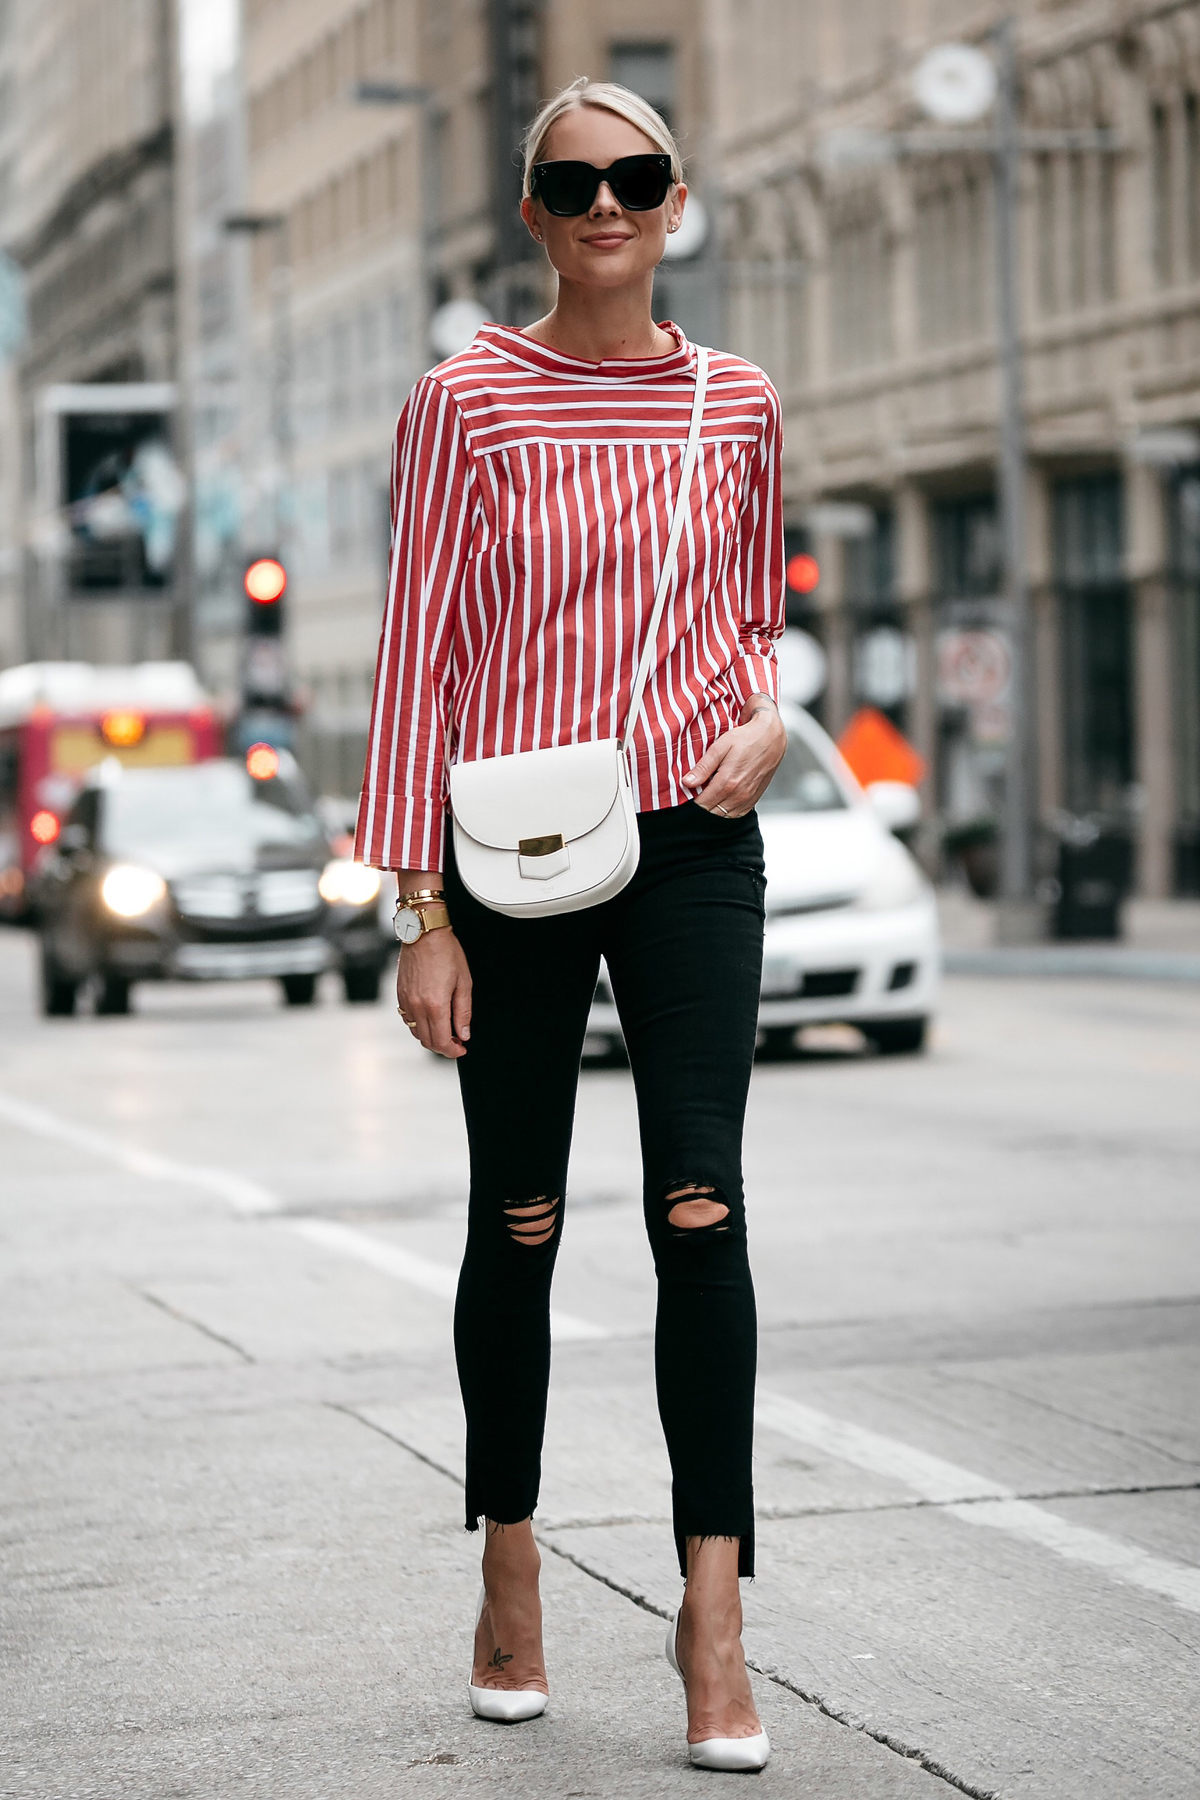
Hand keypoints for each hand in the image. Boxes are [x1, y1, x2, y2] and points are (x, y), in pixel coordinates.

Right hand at [396, 928, 472, 1057]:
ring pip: (416, 1032)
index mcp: (435, 1005)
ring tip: (445, 1029)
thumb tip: (463, 1034)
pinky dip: (419, 1025)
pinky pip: (407, 1019)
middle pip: (427, 1041)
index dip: (453, 1051)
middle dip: (443, 1047)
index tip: (462, 1048)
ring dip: (431, 1036)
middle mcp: (417, 1007)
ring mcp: (406, 1001)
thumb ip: (463, 1012)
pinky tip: (431, 1017)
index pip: (441, 1042)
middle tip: (456, 1041)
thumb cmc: (447, 953)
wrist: (424, 933)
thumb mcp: (464, 983)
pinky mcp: (400, 994)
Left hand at [682, 700, 786, 817]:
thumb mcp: (720, 747)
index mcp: (727, 782)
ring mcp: (747, 799)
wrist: (771, 738)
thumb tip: (687, 783)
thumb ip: (703, 767)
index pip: (702, 804)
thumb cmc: (745, 739)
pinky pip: (736, 814)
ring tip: (708, 796)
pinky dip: (726, 811)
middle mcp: (738, 794)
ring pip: (724, 816)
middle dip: (701, 806)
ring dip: (714, 810)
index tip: (687, 794)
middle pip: (712, 812)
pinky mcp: (754, 799)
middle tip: (696, 794)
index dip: (692, 801)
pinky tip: (722, 800)